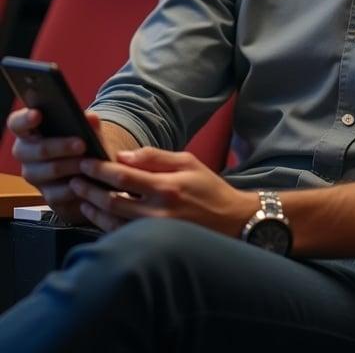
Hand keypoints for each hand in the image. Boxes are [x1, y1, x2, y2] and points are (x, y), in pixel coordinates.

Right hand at [8, 107, 108, 223]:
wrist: (94, 171)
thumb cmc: (85, 142)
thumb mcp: (90, 131)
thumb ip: (89, 124)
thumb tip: (90, 118)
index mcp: (30, 132)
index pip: (17, 123)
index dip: (25, 119)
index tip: (38, 114)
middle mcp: (27, 154)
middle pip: (34, 150)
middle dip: (59, 146)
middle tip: (81, 144)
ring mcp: (35, 176)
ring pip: (46, 172)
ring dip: (69, 167)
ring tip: (88, 163)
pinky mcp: (48, 196)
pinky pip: (56, 194)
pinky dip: (73, 188)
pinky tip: (86, 182)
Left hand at [71, 148, 253, 235]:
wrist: (231, 220)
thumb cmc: (209, 188)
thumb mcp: (188, 161)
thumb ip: (155, 157)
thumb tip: (123, 156)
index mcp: (167, 186)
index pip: (123, 177)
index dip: (100, 169)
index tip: (86, 163)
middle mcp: (159, 212)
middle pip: (112, 201)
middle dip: (89, 189)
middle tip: (75, 179)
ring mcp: (155, 232)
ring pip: (113, 222)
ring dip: (93, 209)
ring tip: (82, 197)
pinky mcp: (154, 245)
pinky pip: (122, 236)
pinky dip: (105, 226)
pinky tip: (98, 216)